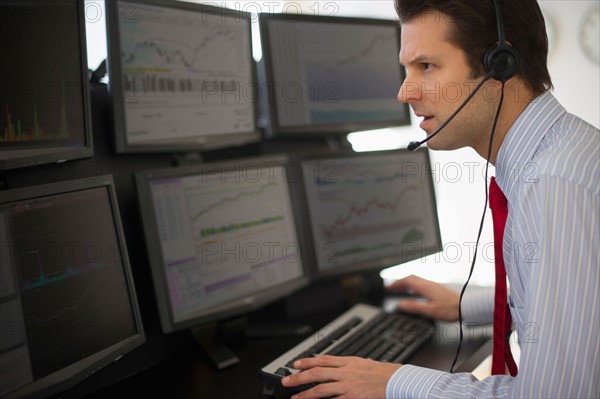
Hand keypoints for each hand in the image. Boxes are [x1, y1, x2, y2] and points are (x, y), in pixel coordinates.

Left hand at [281, 355, 400, 398]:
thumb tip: (332, 366)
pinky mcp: (352, 398)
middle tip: (287, 381)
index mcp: (347, 362)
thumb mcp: (362, 363)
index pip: (322, 360)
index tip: (295, 364)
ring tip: (295, 397)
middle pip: (317, 373)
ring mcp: (348, 386)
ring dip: (305, 394)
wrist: (395, 381)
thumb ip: (346, 365)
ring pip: (321, 389)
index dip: (307, 361)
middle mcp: (345, 372)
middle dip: (299, 377)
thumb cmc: (381, 374)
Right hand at [387, 275, 459, 320]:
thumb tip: (400, 305)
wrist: (465, 307)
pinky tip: (414, 294)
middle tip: (392, 288)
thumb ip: (413, 307)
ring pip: (416, 281)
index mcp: (425, 287)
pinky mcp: (436, 289)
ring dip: (406, 284)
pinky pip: (421, 284)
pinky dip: (413, 287)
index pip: (406, 281)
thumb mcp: (429, 311)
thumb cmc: (450, 309)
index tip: (388, 288)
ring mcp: (433, 286)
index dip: (396, 283)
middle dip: (399, 282)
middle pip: (410, 279)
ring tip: (400, 290)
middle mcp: (428, 284)